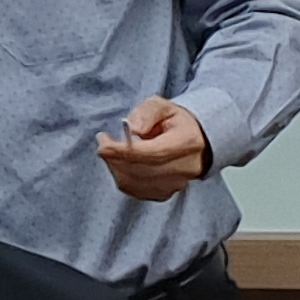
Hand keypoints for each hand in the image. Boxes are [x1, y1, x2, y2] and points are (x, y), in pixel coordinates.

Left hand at [97, 97, 211, 202]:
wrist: (195, 141)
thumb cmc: (175, 122)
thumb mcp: (162, 106)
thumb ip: (146, 113)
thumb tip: (132, 129)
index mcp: (187, 142)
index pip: (153, 153)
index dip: (124, 151)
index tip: (104, 143)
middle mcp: (186, 167)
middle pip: (142, 170)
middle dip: (115, 157)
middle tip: (104, 142)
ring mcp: (177, 184)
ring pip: (136, 183)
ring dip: (116, 167)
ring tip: (112, 150)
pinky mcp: (166, 193)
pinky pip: (136, 192)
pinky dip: (122, 178)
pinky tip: (121, 163)